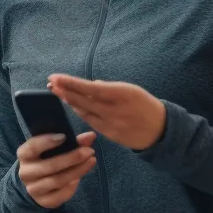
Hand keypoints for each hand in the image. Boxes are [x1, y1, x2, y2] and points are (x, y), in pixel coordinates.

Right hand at [17, 131, 96, 208]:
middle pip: (50, 166)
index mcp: (24, 155)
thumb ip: (71, 141)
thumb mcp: (53, 148)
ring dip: (77, 171)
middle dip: (72, 158)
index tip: (64, 136)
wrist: (34, 183)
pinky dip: (72, 187)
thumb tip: (91, 136)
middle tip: (89, 151)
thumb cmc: (46, 159)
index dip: (47, 142)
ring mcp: (33, 189)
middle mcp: (25, 172)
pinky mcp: (43, 201)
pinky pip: (60, 195)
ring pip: (57, 181)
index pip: (32, 147)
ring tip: (91, 161)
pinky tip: (79, 178)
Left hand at [48, 74, 166, 150]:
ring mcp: (111, 124)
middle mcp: (114, 110)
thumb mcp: (130, 90)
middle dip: (64, 91)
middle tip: (51, 84)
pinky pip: (90, 122)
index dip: (70, 83)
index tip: (55, 77)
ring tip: (58, 92)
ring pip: (84, 112)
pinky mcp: (110, 135)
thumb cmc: (144, 104)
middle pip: (83, 100)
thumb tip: (89, 86)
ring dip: (70, 101)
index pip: (89, 88)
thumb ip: (108, 88)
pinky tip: (72, 105)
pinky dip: (80, 112)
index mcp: (121, 94)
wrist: (161, 130)